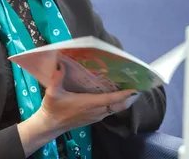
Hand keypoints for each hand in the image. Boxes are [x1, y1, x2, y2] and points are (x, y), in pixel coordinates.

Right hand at [17, 63, 137, 156]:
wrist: (50, 125)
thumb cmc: (52, 108)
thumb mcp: (52, 92)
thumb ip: (57, 77)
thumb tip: (61, 63)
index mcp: (89, 104)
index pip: (111, 100)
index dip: (124, 95)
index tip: (135, 89)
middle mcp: (96, 111)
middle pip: (119, 106)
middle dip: (129, 97)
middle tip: (137, 85)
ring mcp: (96, 116)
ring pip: (115, 109)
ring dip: (124, 100)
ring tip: (129, 88)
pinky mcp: (94, 118)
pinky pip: (110, 111)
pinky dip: (116, 104)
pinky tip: (115, 96)